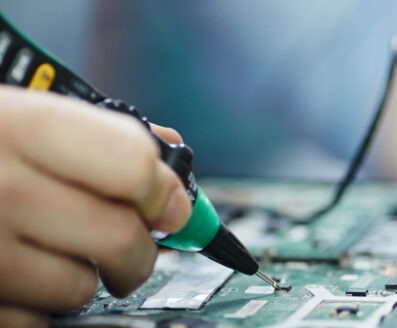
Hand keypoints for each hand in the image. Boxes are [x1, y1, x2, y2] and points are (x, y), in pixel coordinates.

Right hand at [0, 86, 191, 326]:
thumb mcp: (14, 117)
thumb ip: (91, 135)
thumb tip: (171, 161)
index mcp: (16, 126)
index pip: (134, 166)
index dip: (163, 190)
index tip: (170, 204)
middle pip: (120, 237)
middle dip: (136, 249)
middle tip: (127, 247)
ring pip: (80, 289)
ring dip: (82, 281)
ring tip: (51, 258)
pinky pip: (37, 326)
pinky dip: (37, 313)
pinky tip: (16, 283)